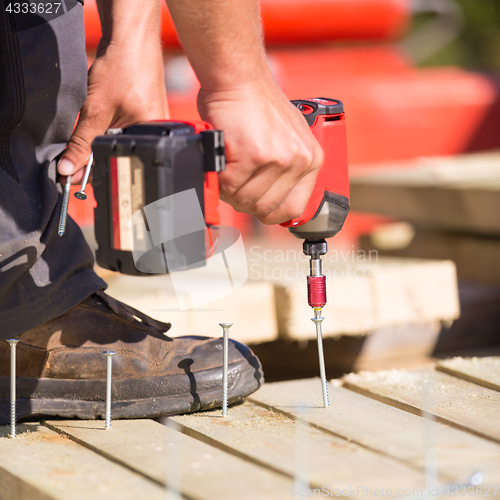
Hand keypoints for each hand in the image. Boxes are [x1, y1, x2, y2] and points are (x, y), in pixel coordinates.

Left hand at [57, 39, 167, 183]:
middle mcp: (156, 136)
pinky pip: (124, 131)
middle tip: (76, 144)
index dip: (90, 171)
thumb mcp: (95, 110)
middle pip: (119, 157)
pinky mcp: (146, 117)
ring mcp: (153, 126)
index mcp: (151, 139)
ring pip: (120, 144)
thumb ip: (81, 142)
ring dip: (101, 139)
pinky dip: (109, 128)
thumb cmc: (123, 69)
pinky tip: (105, 114)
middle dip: (94, 155)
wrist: (131, 39)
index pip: (117, 166)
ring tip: (98, 117)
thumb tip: (68, 168)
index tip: (68, 173)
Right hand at [198, 80, 323, 224]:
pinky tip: (222, 160)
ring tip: (228, 168)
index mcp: (312, 159)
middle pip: (265, 208)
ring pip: (245, 200)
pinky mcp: (254, 156)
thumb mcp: (288, 137)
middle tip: (234, 179)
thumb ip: (286, 170)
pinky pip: (229, 187)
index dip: (270, 211)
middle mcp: (300, 161)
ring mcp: (278, 159)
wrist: (239, 78)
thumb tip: (272, 201)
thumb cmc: (257, 106)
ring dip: (230, 190)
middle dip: (244, 199)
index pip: (294, 209)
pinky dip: (219, 179)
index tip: (257, 204)